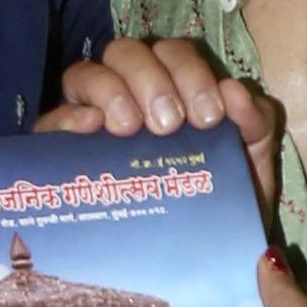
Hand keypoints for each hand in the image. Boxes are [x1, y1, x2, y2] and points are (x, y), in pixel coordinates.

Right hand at [41, 37, 280, 198]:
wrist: (199, 254)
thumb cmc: (222, 197)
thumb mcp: (249, 162)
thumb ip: (254, 124)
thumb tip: (235, 92)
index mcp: (172, 85)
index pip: (172, 53)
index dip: (190, 74)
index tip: (208, 117)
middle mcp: (128, 91)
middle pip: (126, 53)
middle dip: (151, 81)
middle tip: (169, 125)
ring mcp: (90, 117)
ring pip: (85, 73)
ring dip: (110, 91)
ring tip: (130, 129)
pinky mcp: (60, 150)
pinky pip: (51, 119)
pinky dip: (69, 116)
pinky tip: (90, 128)